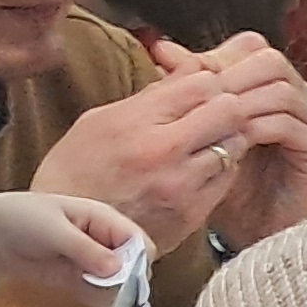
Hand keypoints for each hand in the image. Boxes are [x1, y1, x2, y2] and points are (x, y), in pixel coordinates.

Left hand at [0, 189, 143, 305]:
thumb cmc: (23, 218)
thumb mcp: (55, 230)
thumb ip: (87, 250)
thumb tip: (119, 271)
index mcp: (106, 219)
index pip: (140, 243)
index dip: (137, 261)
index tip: (122, 277)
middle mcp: (108, 241)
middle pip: (135, 267)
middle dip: (123, 280)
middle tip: (99, 284)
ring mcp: (97, 262)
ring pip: (122, 285)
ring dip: (108, 292)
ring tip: (78, 283)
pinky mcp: (84, 280)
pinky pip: (103, 296)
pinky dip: (95, 299)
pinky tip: (74, 290)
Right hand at [33, 65, 273, 243]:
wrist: (70, 234)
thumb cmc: (78, 172)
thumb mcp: (99, 121)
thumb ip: (147, 98)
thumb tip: (184, 72)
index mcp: (134, 122)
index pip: (199, 82)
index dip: (205, 80)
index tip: (198, 87)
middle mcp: (162, 152)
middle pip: (229, 109)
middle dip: (225, 105)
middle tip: (213, 112)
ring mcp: (182, 185)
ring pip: (235, 144)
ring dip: (227, 138)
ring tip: (206, 140)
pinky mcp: (194, 213)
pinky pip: (229, 178)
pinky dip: (222, 167)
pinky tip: (202, 167)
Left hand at [163, 34, 306, 250]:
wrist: (248, 224)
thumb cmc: (224, 173)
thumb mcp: (197, 123)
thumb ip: (184, 84)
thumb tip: (161, 47)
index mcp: (271, 83)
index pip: (252, 48)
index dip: (220, 55)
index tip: (187, 73)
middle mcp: (298, 96)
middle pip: (271, 62)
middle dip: (232, 75)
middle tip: (201, 94)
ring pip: (281, 90)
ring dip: (242, 102)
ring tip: (212, 118)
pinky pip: (288, 126)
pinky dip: (256, 128)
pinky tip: (231, 139)